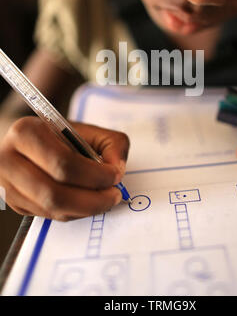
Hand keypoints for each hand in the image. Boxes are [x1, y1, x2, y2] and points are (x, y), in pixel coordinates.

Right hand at [0, 116, 129, 220]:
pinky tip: (86, 201)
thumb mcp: (86, 129)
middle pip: (55, 193)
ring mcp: (7, 185)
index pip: (63, 163)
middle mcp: (9, 160)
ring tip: (105, 199)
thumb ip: (111, 143)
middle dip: (92, 199)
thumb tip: (117, 168)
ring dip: (85, 209)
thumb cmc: (60, 135)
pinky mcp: (14, 203)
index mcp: (25, 133)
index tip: (115, 175)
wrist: (29, 143)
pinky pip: (49, 216)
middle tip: (114, 194)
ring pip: (52, 209)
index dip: (94, 174)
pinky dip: (74, 212)